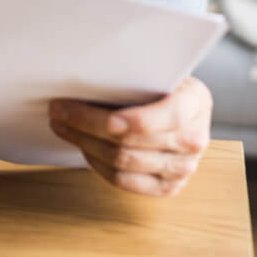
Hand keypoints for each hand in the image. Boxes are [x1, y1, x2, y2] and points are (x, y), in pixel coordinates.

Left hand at [48, 76, 211, 195]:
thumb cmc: (160, 82)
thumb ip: (134, 74)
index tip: (99, 115)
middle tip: (59, 109)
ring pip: (123, 163)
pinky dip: (97, 164)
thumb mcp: (157, 69)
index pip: (167, 116)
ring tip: (62, 125)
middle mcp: (194, 139)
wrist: (181, 105)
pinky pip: (124, 182)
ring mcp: (183, 167)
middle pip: (132, 142)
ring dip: (85, 143)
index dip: (133, 119)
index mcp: (196, 101)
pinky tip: (83, 146)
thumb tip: (86, 74)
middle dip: (87, 124)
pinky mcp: (167, 187)